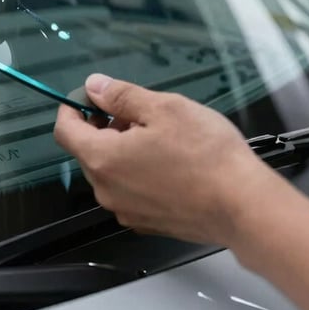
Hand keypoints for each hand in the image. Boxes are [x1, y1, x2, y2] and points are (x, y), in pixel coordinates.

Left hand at [54, 74, 279, 245]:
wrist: (244, 207)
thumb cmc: (204, 154)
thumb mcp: (162, 108)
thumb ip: (120, 96)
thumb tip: (93, 86)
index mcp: (102, 159)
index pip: (65, 130)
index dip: (74, 107)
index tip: (92, 95)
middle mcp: (106, 190)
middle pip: (88, 150)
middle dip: (105, 126)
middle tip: (139, 112)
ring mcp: (127, 211)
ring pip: (110, 170)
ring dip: (123, 148)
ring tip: (160, 134)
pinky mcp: (149, 223)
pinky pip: (130, 190)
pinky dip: (138, 171)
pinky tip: (170, 161)